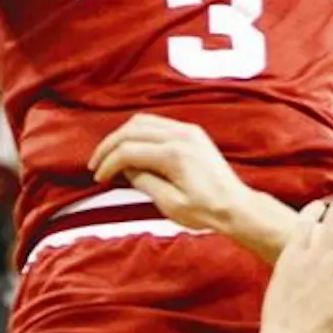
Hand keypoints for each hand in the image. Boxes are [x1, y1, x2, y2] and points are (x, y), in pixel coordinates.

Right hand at [89, 113, 251, 233]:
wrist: (236, 206)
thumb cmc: (206, 210)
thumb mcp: (169, 204)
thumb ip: (144, 182)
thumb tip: (125, 169)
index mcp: (175, 154)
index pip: (128, 150)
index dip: (108, 163)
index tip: (99, 178)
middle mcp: (181, 135)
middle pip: (132, 130)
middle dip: (109, 146)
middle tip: (96, 165)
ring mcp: (188, 131)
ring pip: (143, 122)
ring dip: (123, 136)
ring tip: (110, 156)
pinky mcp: (192, 133)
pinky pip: (158, 124)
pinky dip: (139, 133)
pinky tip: (132, 149)